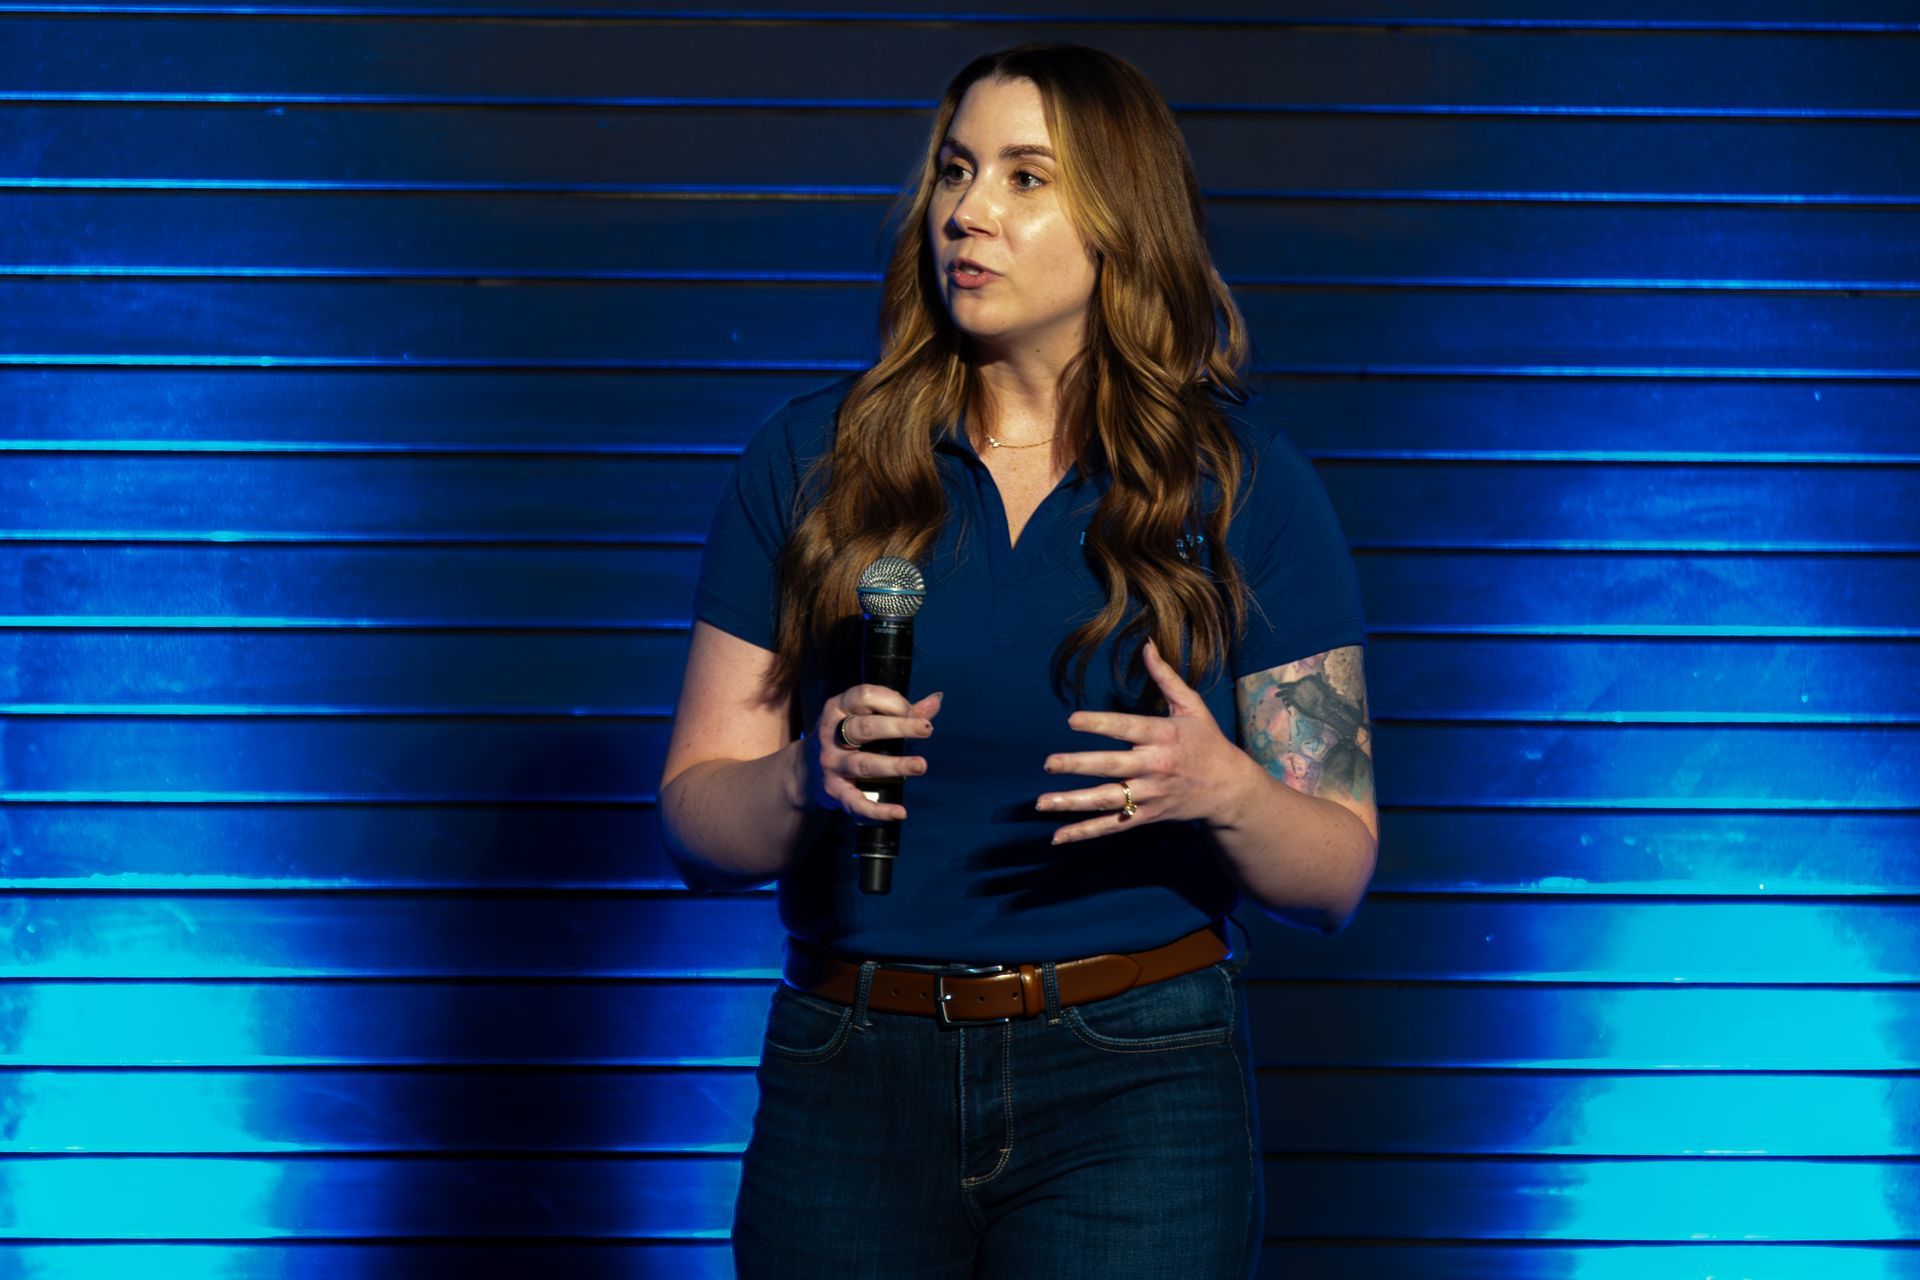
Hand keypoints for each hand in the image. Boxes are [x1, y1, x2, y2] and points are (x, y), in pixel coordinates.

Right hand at [808, 685, 941, 821]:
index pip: (864, 697)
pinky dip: (878, 810)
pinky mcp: (834, 791)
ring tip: (921, 766)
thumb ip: (901, 709)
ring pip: (864, 764)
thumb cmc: (845, 737)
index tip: (912, 711)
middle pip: (865, 729)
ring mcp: (831, 764)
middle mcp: (831, 735)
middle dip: (898, 728)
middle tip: (926, 730)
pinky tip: (900, 812)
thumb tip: (936, 700)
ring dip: (895, 765)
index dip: (892, 701)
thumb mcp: (863, 716)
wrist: (805, 772)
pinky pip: (856, 802)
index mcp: (838, 708)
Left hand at [1035, 638, 1254, 844]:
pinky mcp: (1146, 816)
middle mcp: (1155, 767)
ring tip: (1041, 802)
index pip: (1127, 728)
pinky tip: (1057, 836)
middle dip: (1079, 765)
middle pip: (1112, 766)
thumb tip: (1147, 645)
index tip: (1071, 720)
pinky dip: (1085, 832)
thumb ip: (1166, 677)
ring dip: (1073, 802)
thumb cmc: (1207, 741)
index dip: (1100, 724)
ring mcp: (1149, 795)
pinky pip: (1112, 826)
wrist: (1229, 790)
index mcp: (1164, 736)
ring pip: (1107, 800)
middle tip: (1049, 762)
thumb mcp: (1192, 706)